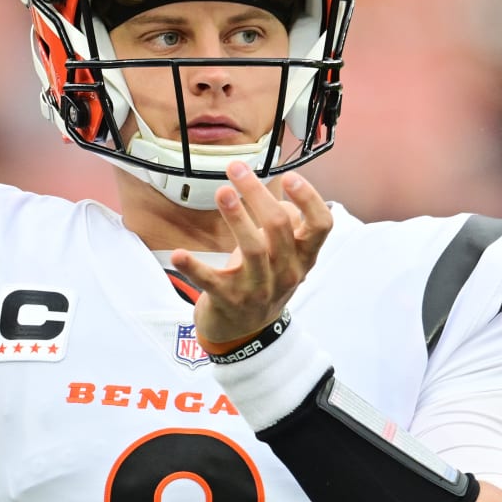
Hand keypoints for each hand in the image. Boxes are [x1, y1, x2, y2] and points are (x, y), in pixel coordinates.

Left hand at [169, 161, 331, 345]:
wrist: (246, 332)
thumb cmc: (264, 281)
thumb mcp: (284, 256)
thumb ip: (287, 226)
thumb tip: (280, 195)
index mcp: (304, 258)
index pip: (320, 226)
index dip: (309, 199)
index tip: (290, 176)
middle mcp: (286, 273)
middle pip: (279, 227)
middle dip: (257, 193)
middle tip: (237, 169)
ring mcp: (258, 289)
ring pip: (252, 249)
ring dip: (236, 217)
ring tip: (222, 192)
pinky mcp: (228, 300)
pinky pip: (210, 281)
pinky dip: (194, 266)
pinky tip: (180, 253)